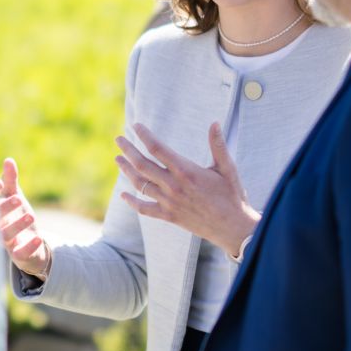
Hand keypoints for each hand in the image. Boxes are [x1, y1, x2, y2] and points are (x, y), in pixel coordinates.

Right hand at [0, 157, 51, 280]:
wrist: (30, 245)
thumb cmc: (16, 217)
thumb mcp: (15, 196)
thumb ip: (10, 181)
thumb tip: (9, 160)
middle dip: (4, 209)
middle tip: (18, 198)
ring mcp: (6, 242)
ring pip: (6, 236)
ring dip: (17, 226)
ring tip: (31, 216)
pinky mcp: (18, 255)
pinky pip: (21, 253)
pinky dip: (29, 246)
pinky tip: (38, 238)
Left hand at [115, 123, 258, 255]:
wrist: (232, 227)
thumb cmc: (231, 195)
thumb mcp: (227, 168)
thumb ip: (218, 145)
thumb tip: (215, 123)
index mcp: (186, 171)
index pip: (158, 149)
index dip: (144, 136)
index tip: (136, 126)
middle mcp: (173, 186)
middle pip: (142, 165)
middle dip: (128, 150)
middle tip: (118, 140)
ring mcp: (169, 202)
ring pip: (140, 184)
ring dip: (127, 171)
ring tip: (118, 159)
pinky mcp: (169, 216)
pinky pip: (144, 209)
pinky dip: (132, 202)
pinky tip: (124, 194)